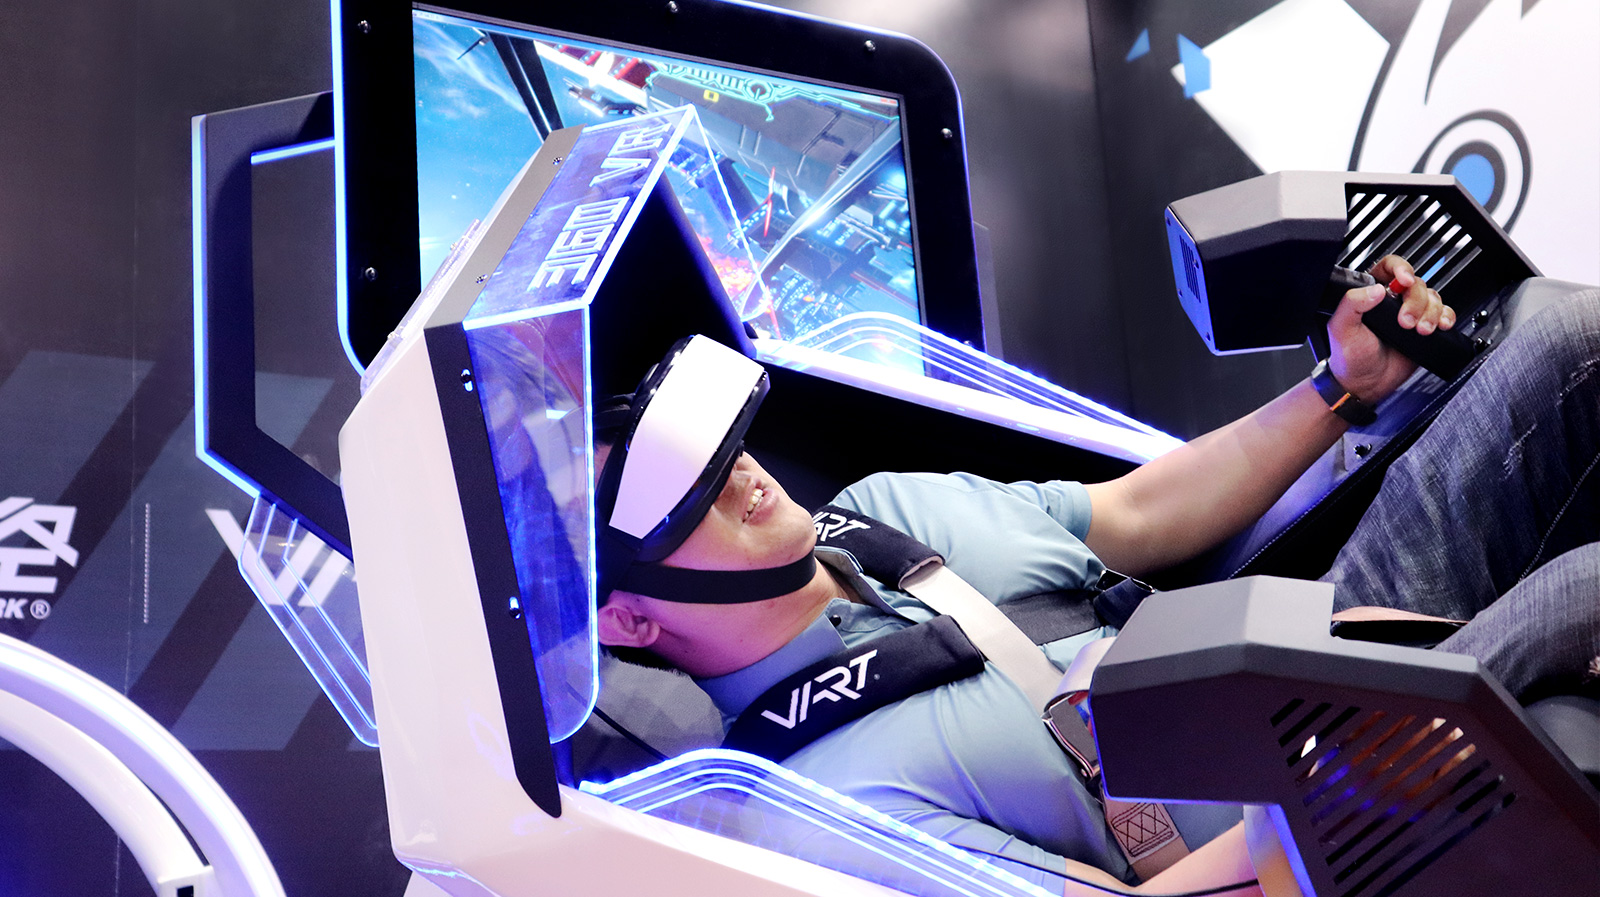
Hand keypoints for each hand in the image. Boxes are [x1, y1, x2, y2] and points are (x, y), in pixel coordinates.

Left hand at [1327, 255, 1456, 402]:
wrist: (1365, 384)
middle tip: (1405, 322)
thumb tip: (1375, 289)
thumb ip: (1351, 304)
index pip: (1389, 267)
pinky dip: (1446, 317)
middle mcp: (1392, 300)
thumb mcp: (1341, 328)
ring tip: (1419, 331)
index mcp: (1370, 294)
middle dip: (1415, 302)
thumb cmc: (1349, 357)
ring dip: (1431, 312)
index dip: (1400, 268)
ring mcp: (1410, 313)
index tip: (1403, 281)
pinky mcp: (1425, 327)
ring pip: (1432, 297)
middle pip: (1416, 284)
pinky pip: (1445, 312)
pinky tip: (1440, 327)